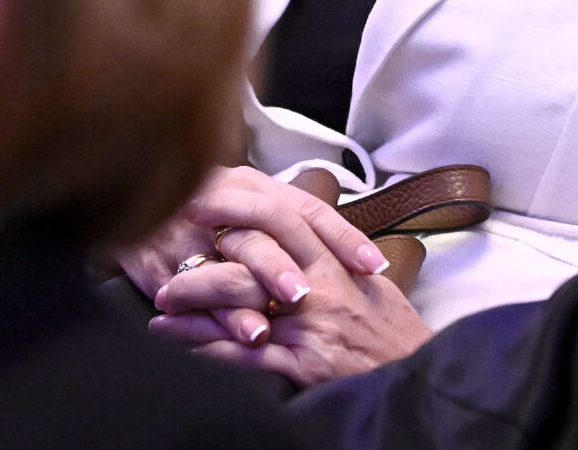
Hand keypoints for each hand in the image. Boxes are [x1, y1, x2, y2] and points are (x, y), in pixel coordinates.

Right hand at [118, 165, 389, 350]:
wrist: (128, 192)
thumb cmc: (198, 203)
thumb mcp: (244, 197)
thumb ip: (289, 217)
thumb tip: (341, 246)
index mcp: (253, 183)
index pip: (305, 208)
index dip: (341, 236)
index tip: (371, 265)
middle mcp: (225, 200)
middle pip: (264, 229)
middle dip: (288, 264)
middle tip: (311, 294)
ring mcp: (190, 232)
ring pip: (227, 262)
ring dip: (254, 291)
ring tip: (278, 318)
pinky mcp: (161, 264)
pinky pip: (192, 290)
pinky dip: (220, 314)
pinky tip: (241, 331)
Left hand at [150, 235, 430, 388]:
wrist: (415, 377)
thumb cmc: (396, 338)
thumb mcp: (374, 290)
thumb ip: (341, 266)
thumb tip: (312, 248)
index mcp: (337, 264)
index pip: (285, 219)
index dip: (241, 207)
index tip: (208, 201)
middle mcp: (321, 287)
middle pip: (253, 251)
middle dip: (209, 246)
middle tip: (173, 247)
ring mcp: (309, 325)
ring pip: (239, 301)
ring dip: (194, 301)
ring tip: (162, 303)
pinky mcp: (301, 364)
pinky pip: (241, 354)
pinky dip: (204, 348)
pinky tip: (177, 345)